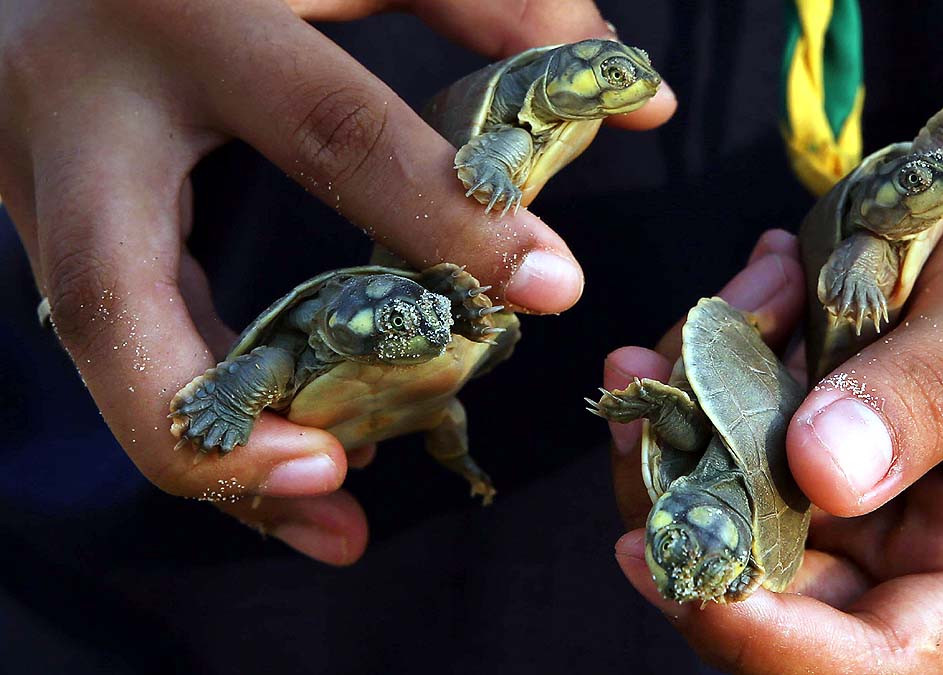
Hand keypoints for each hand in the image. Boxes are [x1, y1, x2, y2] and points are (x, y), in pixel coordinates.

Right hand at [0, 0, 673, 564]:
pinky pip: (113, 329)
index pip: (328, 129)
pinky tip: (285, 455)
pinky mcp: (33, 208)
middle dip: (228, 419)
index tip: (549, 286)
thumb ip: (487, 3)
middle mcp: (84, 103)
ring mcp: (37, 170)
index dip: (442, 215)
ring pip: (98, 345)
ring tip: (328, 524)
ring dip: (212, 454)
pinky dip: (202, 403)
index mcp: (190, 10)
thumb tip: (639, 97)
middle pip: (118, 295)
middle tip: (345, 485)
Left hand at [604, 112, 942, 671]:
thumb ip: (920, 401)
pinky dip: (720, 360)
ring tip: (731, 301)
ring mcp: (859, 492)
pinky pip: (738, 424)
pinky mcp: (821, 433)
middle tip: (652, 378)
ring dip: (696, 404)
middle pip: (766, 584)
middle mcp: (914, 551)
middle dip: (685, 488)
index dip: (759, 636)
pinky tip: (755, 284)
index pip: (873, 664)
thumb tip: (815, 474)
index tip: (665, 556)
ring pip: (730, 496)